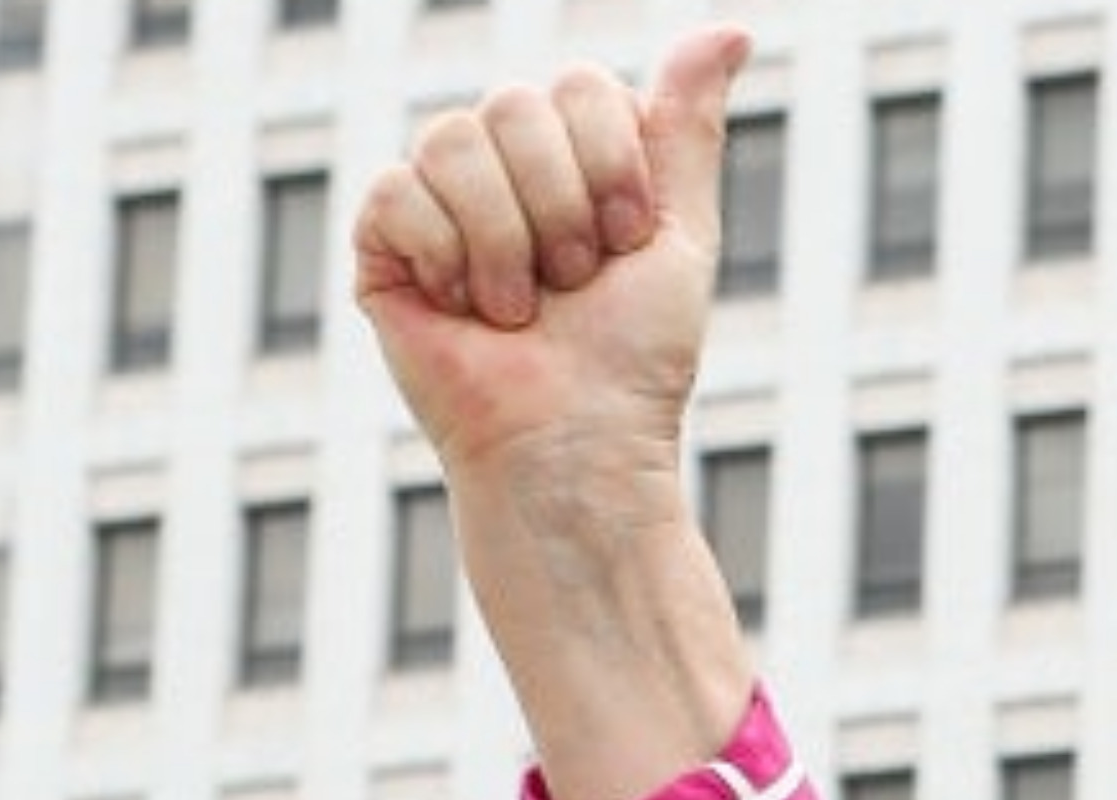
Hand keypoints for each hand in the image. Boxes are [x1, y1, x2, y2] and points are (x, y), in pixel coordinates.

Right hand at [351, 26, 748, 497]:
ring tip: (521, 308)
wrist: (575, 441)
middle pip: (516, 104)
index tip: (626, 244)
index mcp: (568, 152)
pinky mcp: (381, 238)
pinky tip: (465, 310)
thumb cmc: (633, 354)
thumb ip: (688, 128)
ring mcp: (435, 195)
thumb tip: (735, 28)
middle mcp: (498, 160)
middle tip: (572, 284)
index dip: (612, 167)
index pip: (580, 85)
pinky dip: (450, 258)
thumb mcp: (678, 231)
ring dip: (509, 242)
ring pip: (454, 140)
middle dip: (563, 208)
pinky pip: (398, 191)